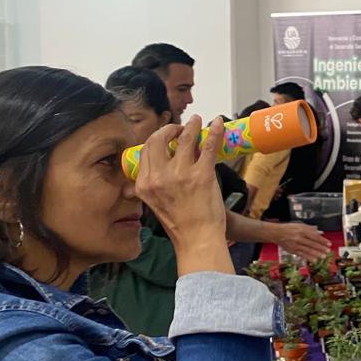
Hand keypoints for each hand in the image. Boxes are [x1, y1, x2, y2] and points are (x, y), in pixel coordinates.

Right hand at [135, 116, 231, 273]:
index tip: (167, 136)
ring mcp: (180, 174)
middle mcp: (158, 177)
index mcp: (144, 184)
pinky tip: (216, 123)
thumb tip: (162, 164)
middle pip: (158, 139)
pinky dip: (214, 132)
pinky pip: (208, 146)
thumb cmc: (180, 223)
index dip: (157, 138)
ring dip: (192, 126)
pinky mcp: (202, 175)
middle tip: (181, 127)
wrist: (197, 239)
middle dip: (169, 129)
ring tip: (197, 121)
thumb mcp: (155, 202)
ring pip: (185, 139)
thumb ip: (153, 184)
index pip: (146, 150)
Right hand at [272, 222, 330, 260]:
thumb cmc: (289, 228)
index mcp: (302, 230)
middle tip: (328, 251)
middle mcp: (298, 237)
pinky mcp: (292, 250)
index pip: (314, 236)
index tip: (329, 244)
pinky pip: (302, 254)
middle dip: (321, 248)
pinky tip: (314, 260)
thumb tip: (320, 232)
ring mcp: (295, 244)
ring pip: (308, 250)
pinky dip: (309, 257)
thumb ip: (311, 229)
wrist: (277, 233)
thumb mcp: (300, 225)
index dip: (322, 240)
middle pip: (312, 244)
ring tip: (323, 256)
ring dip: (316, 254)